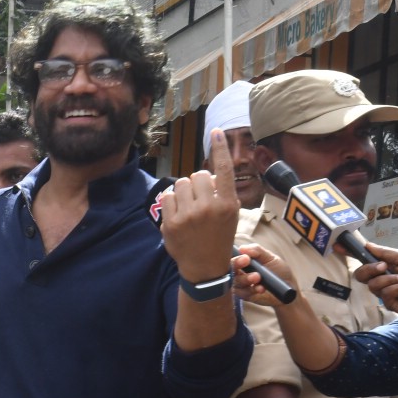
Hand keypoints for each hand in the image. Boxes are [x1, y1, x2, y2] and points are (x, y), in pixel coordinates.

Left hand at [159, 129, 240, 281]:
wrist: (204, 266)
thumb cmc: (218, 236)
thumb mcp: (230, 215)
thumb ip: (222, 193)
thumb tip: (207, 174)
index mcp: (228, 204)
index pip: (224, 169)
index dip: (220, 148)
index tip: (216, 131)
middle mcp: (209, 207)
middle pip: (198, 175)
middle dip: (198, 183)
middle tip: (199, 199)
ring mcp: (189, 215)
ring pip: (181, 183)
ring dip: (184, 191)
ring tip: (189, 207)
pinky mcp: (171, 222)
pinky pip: (167, 196)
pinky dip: (171, 201)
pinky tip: (177, 213)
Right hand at [231, 243, 297, 305]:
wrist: (288, 287)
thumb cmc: (278, 270)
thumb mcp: (270, 257)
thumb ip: (257, 251)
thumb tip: (242, 248)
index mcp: (242, 261)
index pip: (232, 257)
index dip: (236, 257)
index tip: (245, 257)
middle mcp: (238, 272)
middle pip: (229, 269)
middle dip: (236, 265)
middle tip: (247, 262)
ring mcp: (241, 285)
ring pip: (235, 281)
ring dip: (245, 278)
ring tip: (258, 276)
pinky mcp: (245, 295)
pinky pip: (243, 293)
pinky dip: (252, 290)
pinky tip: (261, 288)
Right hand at [355, 242, 397, 314]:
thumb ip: (385, 252)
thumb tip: (368, 245)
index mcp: (384, 266)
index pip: (363, 260)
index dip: (350, 253)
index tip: (339, 246)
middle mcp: (382, 279)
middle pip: (361, 275)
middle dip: (370, 269)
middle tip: (383, 266)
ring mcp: (385, 292)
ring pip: (372, 286)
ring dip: (389, 280)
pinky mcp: (391, 304)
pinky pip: (385, 295)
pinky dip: (397, 289)